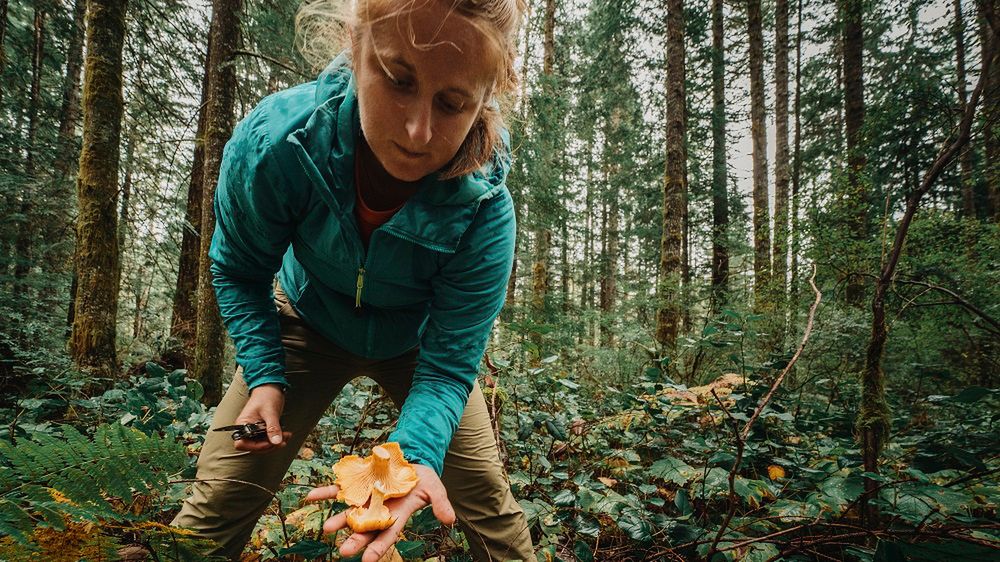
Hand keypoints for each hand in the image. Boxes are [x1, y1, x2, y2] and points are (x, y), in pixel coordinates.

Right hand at [232, 383, 291, 451]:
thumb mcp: (270, 412)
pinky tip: (286, 434)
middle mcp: (247, 429)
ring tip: (286, 436)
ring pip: (263, 444)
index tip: (269, 443)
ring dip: (275, 443)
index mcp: (242, 424)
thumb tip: (276, 441)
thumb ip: (272, 427)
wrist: (271, 387)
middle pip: (254, 447)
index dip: (255, 446)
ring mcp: (255, 430)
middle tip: (282, 441)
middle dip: (269, 446)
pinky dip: (277, 439)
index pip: (242, 444)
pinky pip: (268, 439)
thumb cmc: (266, 395)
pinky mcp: (263, 429)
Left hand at [304, 464, 454, 561]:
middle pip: (364, 528)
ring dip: (337, 519)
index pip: (386, 534)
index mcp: (396, 515)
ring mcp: (364, 497)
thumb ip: (440, 504)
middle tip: (343, 551)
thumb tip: (450, 520)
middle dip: (354, 540)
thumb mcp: (435, 488)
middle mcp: (377, 510)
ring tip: (327, 528)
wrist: (409, 460)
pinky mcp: (355, 483)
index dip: (378, 548)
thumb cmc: (422, 478)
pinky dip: (324, 492)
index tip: (367, 561)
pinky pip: (336, 489)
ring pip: (348, 511)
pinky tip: (310, 496)